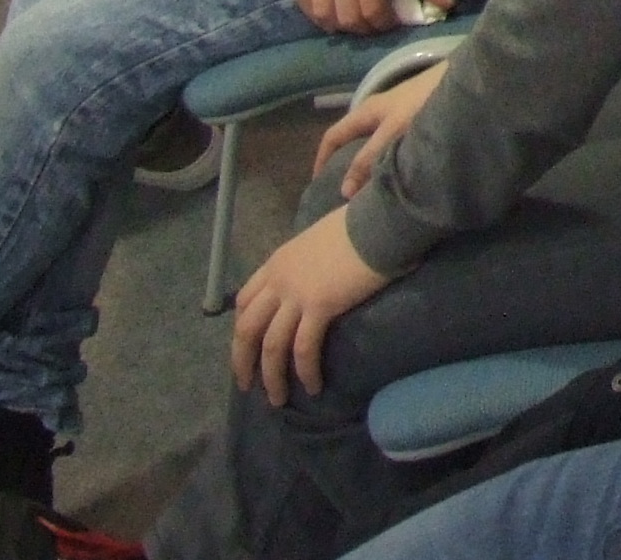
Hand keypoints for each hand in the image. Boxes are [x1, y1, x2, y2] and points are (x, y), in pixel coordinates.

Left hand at [231, 208, 392, 406]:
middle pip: (247, 328)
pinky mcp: (320, 307)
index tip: (247, 347)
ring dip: (271, 377)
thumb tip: (320, 273)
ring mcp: (296, 295)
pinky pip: (304, 348)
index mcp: (277, 262)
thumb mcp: (319, 239)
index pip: (245, 300)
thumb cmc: (359, 223)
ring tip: (277, 399)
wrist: (378, 221)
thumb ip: (309, 260)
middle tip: (246, 385)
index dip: (242, 327)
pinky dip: (305, 371)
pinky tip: (313, 386)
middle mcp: (279, 280)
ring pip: (271, 345)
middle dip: (242, 361)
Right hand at [294, 0, 454, 34]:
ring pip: (322, 14)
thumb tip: (447, 5)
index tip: (393, 19)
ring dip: (339, 25)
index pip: (371, 11)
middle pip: (346, 18)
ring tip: (355, 19)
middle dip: (364, 27)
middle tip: (376, 21)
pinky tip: (330, 13)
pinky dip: (315, 13)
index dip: (384, 23)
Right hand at [315, 59, 445, 197]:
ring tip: (369, 188)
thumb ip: (369, 160)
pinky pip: (393, 141)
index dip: (320, 160)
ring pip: (374, 141)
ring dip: (368, 162)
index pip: (332, 136)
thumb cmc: (424, 100)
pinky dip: (388, 157)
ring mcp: (397, 112)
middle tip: (345, 192)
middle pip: (352, 139)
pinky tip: (397, 172)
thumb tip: (343, 192)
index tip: (317, 185)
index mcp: (366, 111)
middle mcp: (378, 110)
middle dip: (345, 163)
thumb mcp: (392, 131)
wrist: (465, 79)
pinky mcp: (417, 117)